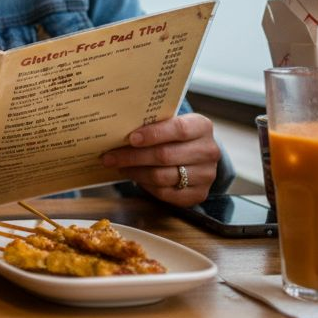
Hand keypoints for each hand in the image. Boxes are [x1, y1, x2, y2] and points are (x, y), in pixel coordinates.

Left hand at [100, 113, 219, 206]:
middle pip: (165, 155)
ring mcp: (206, 175)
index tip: (130, 138)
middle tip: (109, 156)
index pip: (178, 129)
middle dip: (133, 156)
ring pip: (162, 176)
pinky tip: (134, 177)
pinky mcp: (198, 194)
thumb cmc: (175, 135)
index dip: (153, 134)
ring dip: (135, 172)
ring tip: (118, 166)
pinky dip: (145, 185)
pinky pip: (165, 192)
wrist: (197, 156)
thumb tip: (116, 128)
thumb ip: (152, 124)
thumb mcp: (170, 123)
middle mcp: (208, 151)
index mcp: (202, 126)